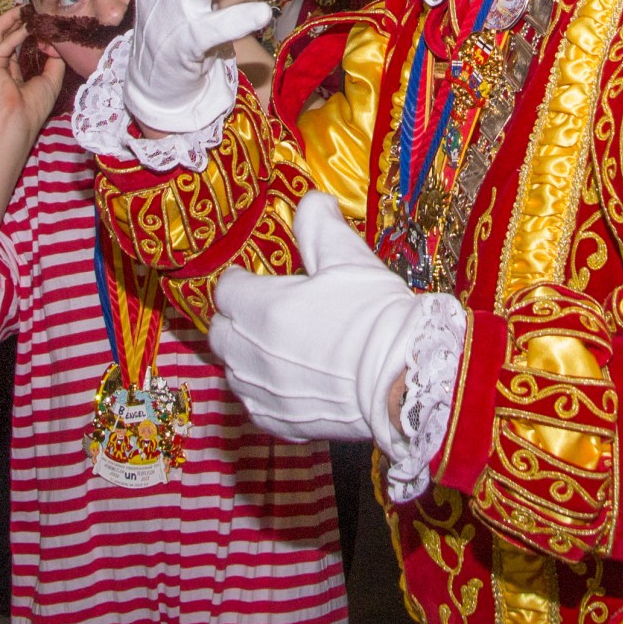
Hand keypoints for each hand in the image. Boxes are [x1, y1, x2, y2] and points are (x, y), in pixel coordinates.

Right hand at [0, 7, 65, 146]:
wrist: (19, 123)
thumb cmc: (33, 107)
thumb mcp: (51, 78)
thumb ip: (53, 59)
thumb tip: (55, 41)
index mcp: (8, 69)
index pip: (13, 43)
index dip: (26, 29)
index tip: (40, 18)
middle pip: (1, 33)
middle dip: (14, 18)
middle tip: (30, 7)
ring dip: (10, 19)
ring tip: (25, 9)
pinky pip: (2, 44)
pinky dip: (15, 35)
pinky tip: (29, 28)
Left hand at [208, 190, 421, 455]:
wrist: (403, 375)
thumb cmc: (375, 313)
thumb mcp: (348, 258)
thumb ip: (319, 225)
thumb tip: (311, 199)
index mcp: (264, 309)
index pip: (226, 291)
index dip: (238, 281)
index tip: (251, 279)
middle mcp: (254, 354)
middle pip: (220, 333)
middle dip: (233, 318)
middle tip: (257, 310)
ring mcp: (265, 393)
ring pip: (232, 372)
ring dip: (243, 355)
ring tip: (270, 346)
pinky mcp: (281, 424)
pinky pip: (254, 405)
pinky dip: (261, 391)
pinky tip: (284, 381)